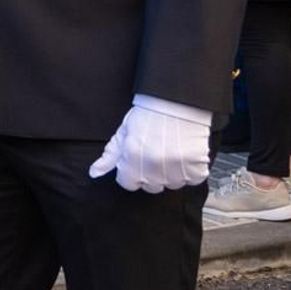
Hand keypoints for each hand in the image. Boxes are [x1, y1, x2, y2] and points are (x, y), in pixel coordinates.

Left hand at [88, 95, 212, 192]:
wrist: (175, 102)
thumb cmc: (148, 116)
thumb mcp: (123, 133)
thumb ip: (109, 156)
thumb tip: (94, 173)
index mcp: (131, 158)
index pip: (128, 184)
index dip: (132, 174)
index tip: (137, 164)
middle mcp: (153, 165)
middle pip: (151, 187)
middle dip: (152, 175)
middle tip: (156, 156)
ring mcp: (175, 167)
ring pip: (172, 185)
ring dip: (172, 173)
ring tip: (172, 153)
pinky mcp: (196, 166)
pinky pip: (193, 179)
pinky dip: (191, 171)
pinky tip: (185, 156)